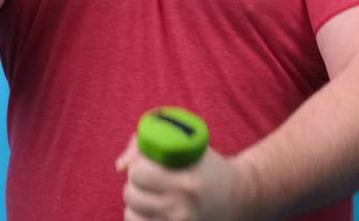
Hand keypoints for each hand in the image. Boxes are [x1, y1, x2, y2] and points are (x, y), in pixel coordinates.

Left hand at [116, 134, 257, 220]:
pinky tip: (153, 211)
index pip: (138, 173)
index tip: (150, 164)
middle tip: (151, 180)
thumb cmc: (206, 166)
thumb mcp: (186, 145)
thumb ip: (149, 145)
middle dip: (136, 184)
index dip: (140, 165)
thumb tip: (120, 166)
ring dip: (136, 204)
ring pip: (130, 215)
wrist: (238, 197)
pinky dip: (141, 218)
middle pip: (131, 195)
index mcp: (186, 182)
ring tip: (152, 196)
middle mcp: (181, 209)